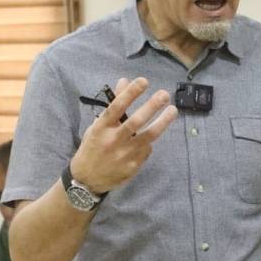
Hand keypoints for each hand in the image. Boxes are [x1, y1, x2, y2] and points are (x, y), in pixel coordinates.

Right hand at [71, 77, 177, 193]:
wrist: (87, 180)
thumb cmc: (93, 147)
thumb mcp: (97, 126)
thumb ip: (113, 105)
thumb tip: (124, 81)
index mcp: (101, 128)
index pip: (117, 107)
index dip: (131, 93)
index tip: (144, 81)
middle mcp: (113, 140)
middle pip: (136, 121)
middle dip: (152, 106)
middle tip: (164, 94)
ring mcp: (124, 154)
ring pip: (148, 136)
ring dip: (163, 122)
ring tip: (172, 110)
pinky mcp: (133, 166)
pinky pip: (146, 149)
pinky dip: (149, 142)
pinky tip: (149, 138)